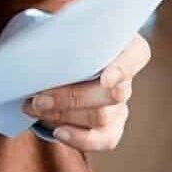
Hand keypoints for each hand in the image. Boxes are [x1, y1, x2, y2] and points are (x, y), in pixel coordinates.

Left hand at [24, 32, 150, 151]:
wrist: (59, 67)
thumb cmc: (65, 44)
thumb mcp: (66, 31)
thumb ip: (64, 34)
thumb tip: (45, 43)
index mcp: (125, 47)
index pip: (137, 55)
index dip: (123, 68)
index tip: (105, 78)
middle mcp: (127, 79)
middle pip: (112, 93)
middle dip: (71, 97)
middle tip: (38, 97)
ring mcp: (121, 106)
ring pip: (101, 117)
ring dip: (63, 115)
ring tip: (34, 107)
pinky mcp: (112, 128)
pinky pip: (105, 140)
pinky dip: (80, 140)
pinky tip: (58, 132)